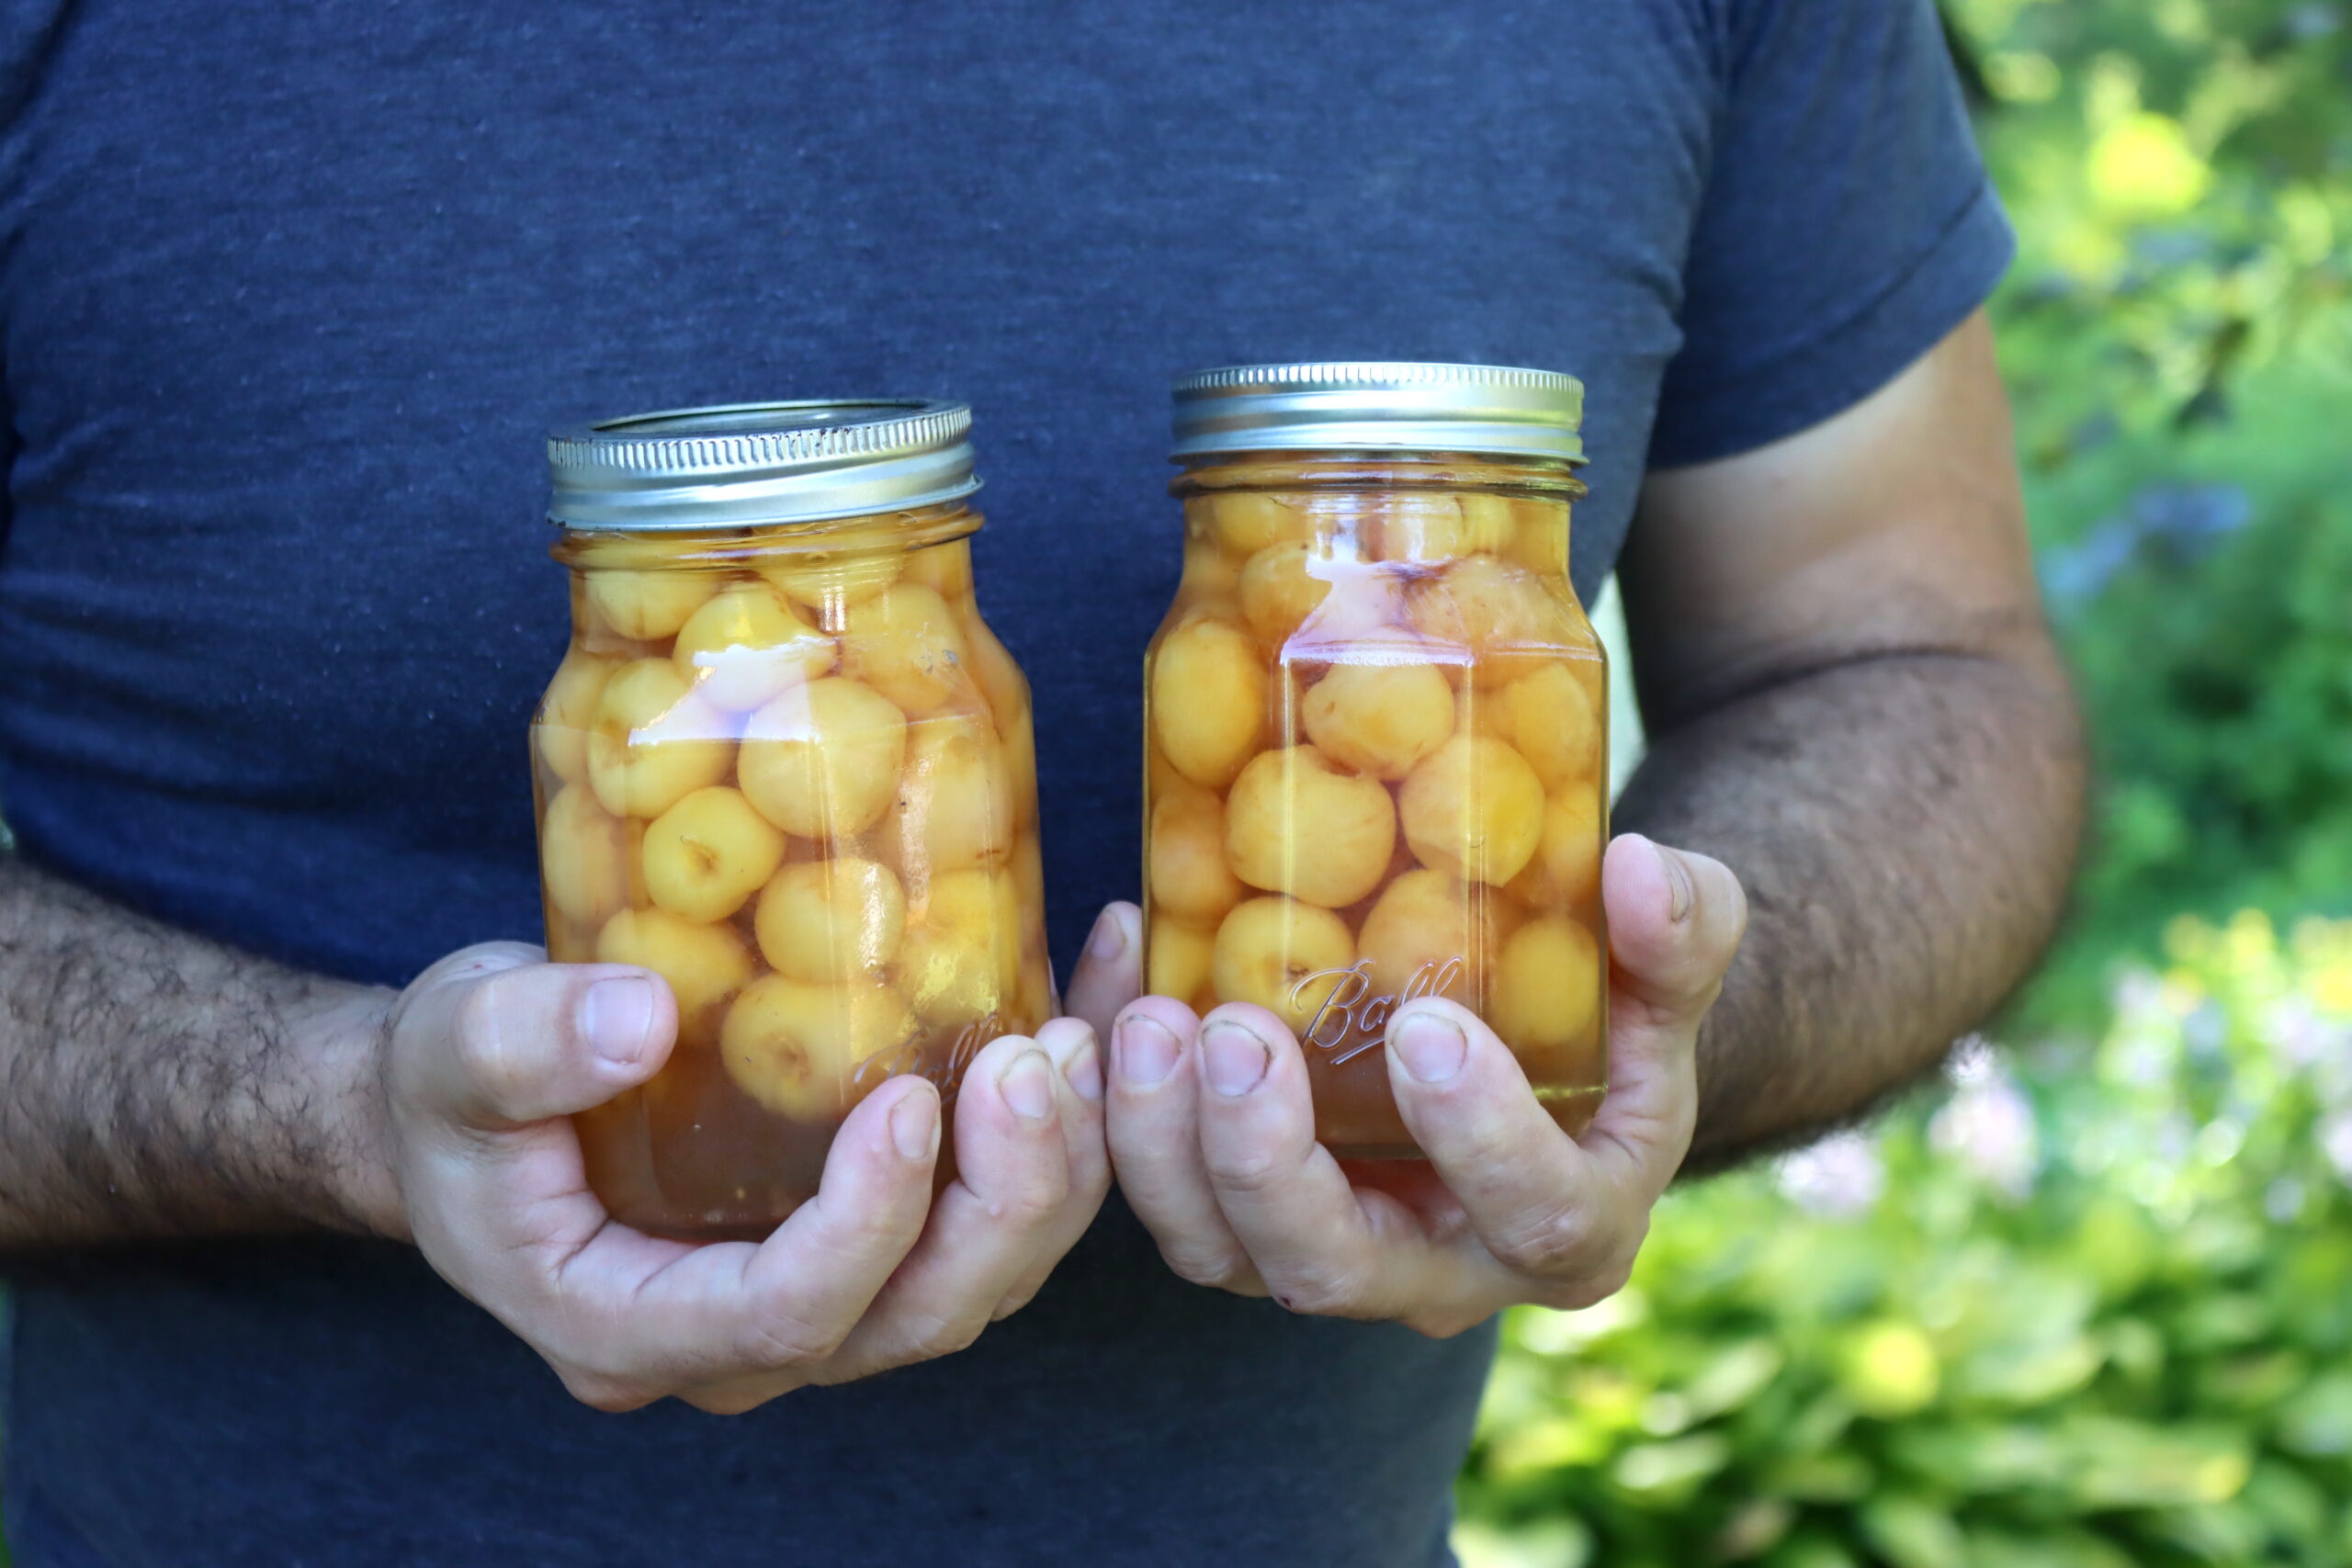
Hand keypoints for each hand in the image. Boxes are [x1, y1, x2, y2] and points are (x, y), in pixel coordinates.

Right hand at [349, 943, 1105, 1411]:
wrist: (480, 1100)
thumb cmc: (454, 1090)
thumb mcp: (452, 1050)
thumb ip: (522, 1043)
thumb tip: (633, 1016)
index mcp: (630, 1325)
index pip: (780, 1318)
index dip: (865, 1227)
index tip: (911, 1104)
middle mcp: (743, 1341)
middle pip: (913, 1316)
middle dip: (1002, 1201)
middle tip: (1040, 1061)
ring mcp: (820, 1296)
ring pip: (978, 1279)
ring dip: (1056, 1169)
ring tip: (1090, 1033)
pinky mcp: (872, 1234)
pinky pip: (987, 1210)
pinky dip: (1058, 1126)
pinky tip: (1095, 1003)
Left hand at [1066, 834, 1743, 1335]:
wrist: (1525, 1040)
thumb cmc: (1606, 1006)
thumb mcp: (1665, 968)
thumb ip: (1680, 928)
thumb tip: (1640, 867)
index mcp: (1569, 1225)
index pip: (1536, 1219)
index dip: (1481, 1140)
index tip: (1427, 1028)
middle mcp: (1439, 1268)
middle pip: (1336, 1267)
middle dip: (1269, 1162)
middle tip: (1233, 1034)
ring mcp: (1325, 1250)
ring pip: (1219, 1249)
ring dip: (1162, 1145)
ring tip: (1149, 1017)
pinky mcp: (1238, 1214)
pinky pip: (1161, 1185)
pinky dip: (1120, 1094)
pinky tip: (1121, 964)